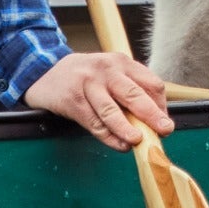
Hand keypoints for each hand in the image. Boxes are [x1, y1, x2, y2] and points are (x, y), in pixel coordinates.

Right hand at [25, 51, 172, 150]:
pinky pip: (94, 123)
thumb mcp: (109, 74)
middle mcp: (106, 70)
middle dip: (152, 115)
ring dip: (127, 129)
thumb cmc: (84, 77)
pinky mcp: (73, 101)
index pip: (150, 82)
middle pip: (134, 94)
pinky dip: (109, 137)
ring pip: (112, 111)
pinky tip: (119, 144)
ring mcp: (88, 84)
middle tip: (165, 130)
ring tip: (138, 141)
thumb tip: (155, 119)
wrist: (43, 72)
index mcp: (121, 62)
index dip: (161, 105)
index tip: (165, 122)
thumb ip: (130, 91)